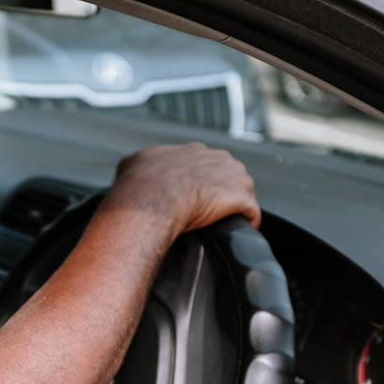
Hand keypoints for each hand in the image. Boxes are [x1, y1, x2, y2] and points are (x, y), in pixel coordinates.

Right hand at [105, 142, 258, 232]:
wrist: (151, 198)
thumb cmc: (140, 184)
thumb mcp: (132, 164)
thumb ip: (139, 164)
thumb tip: (132, 172)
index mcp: (193, 151)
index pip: (204, 165)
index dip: (199, 183)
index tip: (191, 198)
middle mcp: (217, 157)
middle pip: (227, 177)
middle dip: (218, 194)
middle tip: (204, 213)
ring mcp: (233, 176)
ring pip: (240, 193)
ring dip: (233, 208)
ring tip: (221, 225)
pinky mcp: (241, 197)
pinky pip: (251, 213)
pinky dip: (246, 223)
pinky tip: (235, 232)